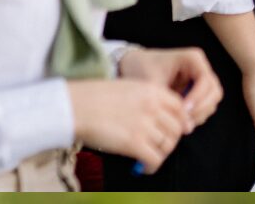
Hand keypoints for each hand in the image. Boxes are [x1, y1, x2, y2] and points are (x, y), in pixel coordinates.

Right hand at [67, 78, 190, 173]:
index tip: (174, 130)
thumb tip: (155, 117)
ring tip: (150, 158)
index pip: (180, 108)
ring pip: (167, 145)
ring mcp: (144, 125)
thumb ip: (145, 99)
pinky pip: (155, 159)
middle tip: (160, 146)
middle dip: (170, 140)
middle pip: (176, 128)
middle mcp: (153, 106)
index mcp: (152, 90)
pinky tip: (144, 168)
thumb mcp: (127, 87)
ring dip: (160, 154)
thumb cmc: (93, 97)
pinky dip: (152, 166)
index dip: (179, 121)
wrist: (74, 106)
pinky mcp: (134, 143)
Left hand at [118, 46, 222, 125]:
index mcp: (193, 59)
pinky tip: (181, 121)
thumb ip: (168, 101)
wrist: (134, 66)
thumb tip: (184, 122)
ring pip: (212, 100)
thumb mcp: (152, 83)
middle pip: (214, 91)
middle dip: (201, 108)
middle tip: (184, 122)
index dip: (197, 97)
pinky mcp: (197, 91)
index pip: (205, 80)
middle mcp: (200, 67)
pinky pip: (205, 106)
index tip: (183, 110)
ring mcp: (200, 80)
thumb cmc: (142, 69)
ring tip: (181, 124)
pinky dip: (197, 116)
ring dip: (200, 114)